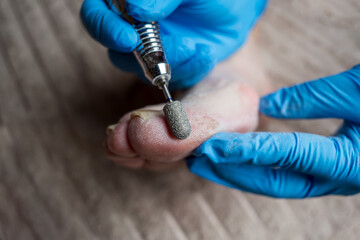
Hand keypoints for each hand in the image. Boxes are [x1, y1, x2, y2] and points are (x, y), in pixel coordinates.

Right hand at [80, 0, 266, 89]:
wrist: (235, 13)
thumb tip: (135, 9)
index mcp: (129, 1)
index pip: (98, 13)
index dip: (106, 27)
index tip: (128, 39)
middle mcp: (131, 24)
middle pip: (112, 45)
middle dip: (137, 55)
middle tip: (165, 54)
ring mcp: (147, 48)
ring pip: (140, 66)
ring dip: (170, 62)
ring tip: (197, 47)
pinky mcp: (164, 65)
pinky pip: (166, 77)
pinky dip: (186, 70)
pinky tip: (204, 55)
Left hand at [187, 65, 359, 197]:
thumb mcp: (359, 91)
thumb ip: (312, 99)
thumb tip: (269, 107)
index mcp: (351, 162)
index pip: (289, 156)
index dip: (249, 151)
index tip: (216, 146)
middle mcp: (339, 177)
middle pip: (276, 182)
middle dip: (234, 172)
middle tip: (200, 159)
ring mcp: (333, 177)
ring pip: (278, 182)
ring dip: (240, 172)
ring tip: (209, 161)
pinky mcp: (328, 169)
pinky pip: (287, 173)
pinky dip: (259, 166)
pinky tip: (238, 157)